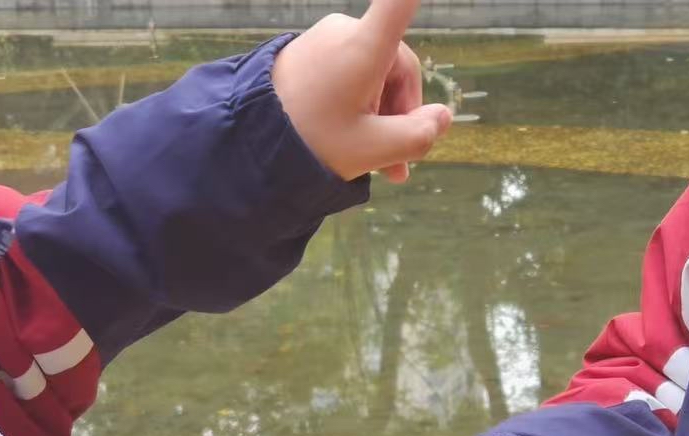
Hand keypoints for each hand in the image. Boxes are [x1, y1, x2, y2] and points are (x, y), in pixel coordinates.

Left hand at [271, 0, 452, 182]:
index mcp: (365, 48)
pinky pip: (352, 71)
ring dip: (382, 113)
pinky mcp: (314, 48)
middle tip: (398, 166)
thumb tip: (443, 116)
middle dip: (402, 112)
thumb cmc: (310, 143)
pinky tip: (357, 140)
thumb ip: (416, 136)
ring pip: (375, 72)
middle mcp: (347, 32)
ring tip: (378, 163)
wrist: (246, 143)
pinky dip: (360, 103)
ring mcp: (329, 37)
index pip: (399, 1)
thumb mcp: (372, 150)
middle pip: (397, 64)